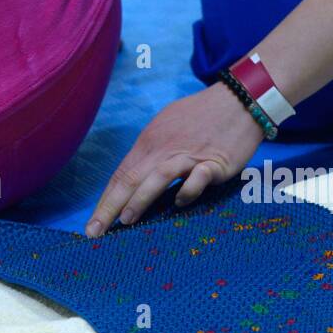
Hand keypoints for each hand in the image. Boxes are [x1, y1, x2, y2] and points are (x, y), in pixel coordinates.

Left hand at [86, 82, 264, 236]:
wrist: (239, 101)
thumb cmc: (202, 116)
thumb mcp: (167, 127)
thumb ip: (151, 152)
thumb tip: (134, 176)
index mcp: (150, 142)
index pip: (121, 174)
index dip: (105, 200)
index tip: (93, 224)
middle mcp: (164, 148)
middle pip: (131, 178)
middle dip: (110, 206)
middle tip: (94, 231)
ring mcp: (189, 155)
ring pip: (158, 177)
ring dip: (140, 199)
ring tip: (126, 220)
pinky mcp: (214, 162)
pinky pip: (198, 177)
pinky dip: (188, 190)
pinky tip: (179, 203)